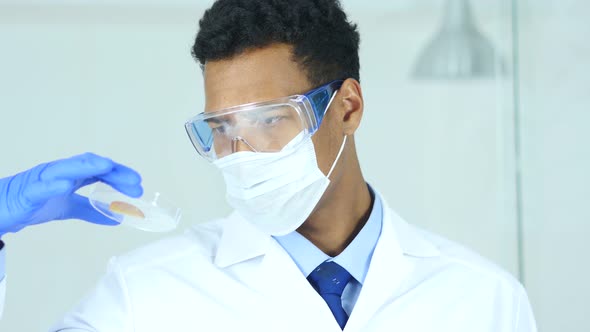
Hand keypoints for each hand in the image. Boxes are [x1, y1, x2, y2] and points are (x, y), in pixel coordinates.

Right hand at [0, 153, 142, 236]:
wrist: (1, 209)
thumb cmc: (33, 202)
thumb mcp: (68, 208)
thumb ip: (91, 210)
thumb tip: (116, 217)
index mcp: (71, 175)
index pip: (101, 171)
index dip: (120, 175)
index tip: (138, 185)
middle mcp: (60, 172)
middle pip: (90, 166)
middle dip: (113, 171)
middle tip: (134, 182)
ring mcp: (43, 179)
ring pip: (67, 168)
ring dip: (88, 166)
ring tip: (107, 167)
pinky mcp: (27, 191)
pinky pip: (40, 186)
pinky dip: (53, 184)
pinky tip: (66, 186)